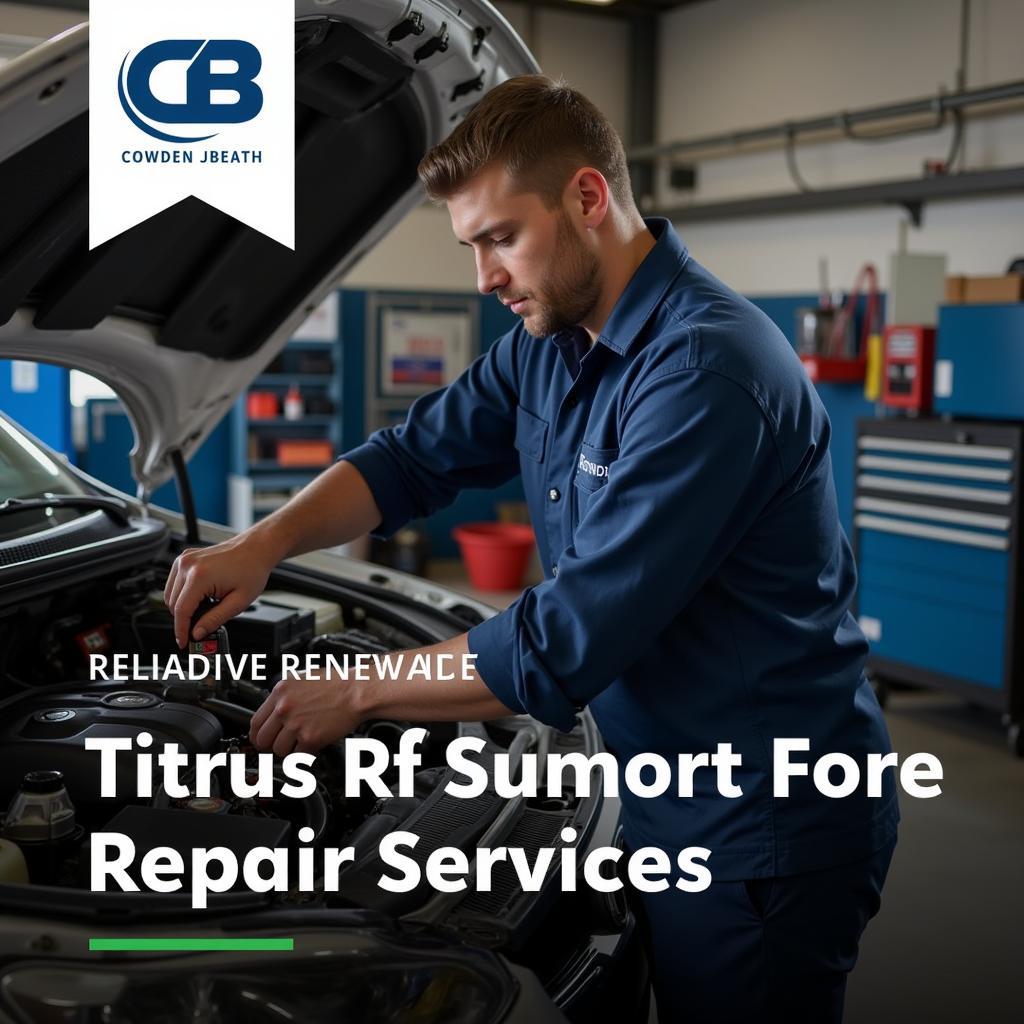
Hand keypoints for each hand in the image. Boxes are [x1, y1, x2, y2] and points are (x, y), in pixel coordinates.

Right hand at [164, 536, 273, 647]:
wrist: (256, 549)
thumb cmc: (251, 570)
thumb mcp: (238, 602)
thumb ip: (214, 619)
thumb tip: (197, 633)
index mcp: (200, 576)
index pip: (181, 610)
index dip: (181, 630)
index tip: (183, 642)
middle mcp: (188, 565)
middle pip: (173, 604)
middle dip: (184, 619)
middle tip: (200, 627)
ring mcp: (185, 559)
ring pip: (170, 594)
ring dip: (182, 607)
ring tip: (205, 609)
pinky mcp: (185, 558)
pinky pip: (174, 583)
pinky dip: (182, 594)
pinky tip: (200, 597)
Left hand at [249, 671, 364, 754]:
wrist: (358, 691)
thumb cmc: (337, 684)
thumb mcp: (303, 679)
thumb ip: (285, 696)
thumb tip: (274, 713)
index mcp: (280, 692)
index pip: (255, 721)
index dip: (257, 735)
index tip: (261, 739)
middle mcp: (284, 708)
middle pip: (262, 739)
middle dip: (269, 746)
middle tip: (278, 746)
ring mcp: (296, 724)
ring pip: (278, 750)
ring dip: (289, 751)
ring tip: (301, 742)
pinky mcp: (310, 738)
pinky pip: (297, 756)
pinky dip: (304, 755)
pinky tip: (312, 745)